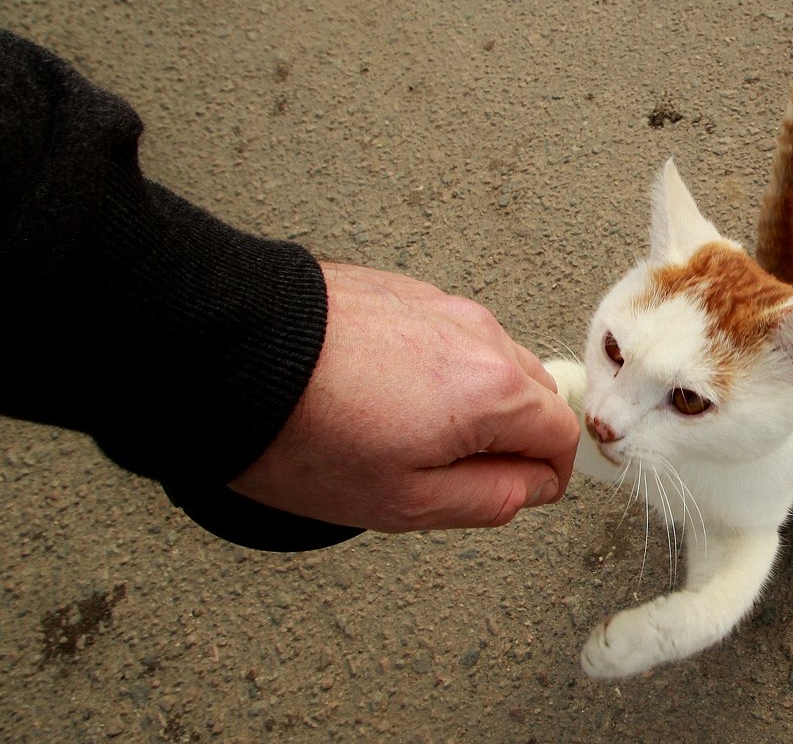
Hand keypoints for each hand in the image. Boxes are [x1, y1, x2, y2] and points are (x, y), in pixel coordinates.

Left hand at [228, 263, 579, 532]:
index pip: (562, 435)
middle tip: (453, 470)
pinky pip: (442, 335)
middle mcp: (476, 334)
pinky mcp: (399, 288)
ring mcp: (437, 304)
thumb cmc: (303, 431)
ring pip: (487, 360)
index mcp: (493, 390)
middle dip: (510, 435)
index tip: (515, 490)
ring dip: (469, 399)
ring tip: (405, 431)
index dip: (543, 477)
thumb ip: (488, 500)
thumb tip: (528, 488)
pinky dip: (431, 367)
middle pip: (531, 392)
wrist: (230, 356)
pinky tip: (379, 392)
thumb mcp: (406, 503)